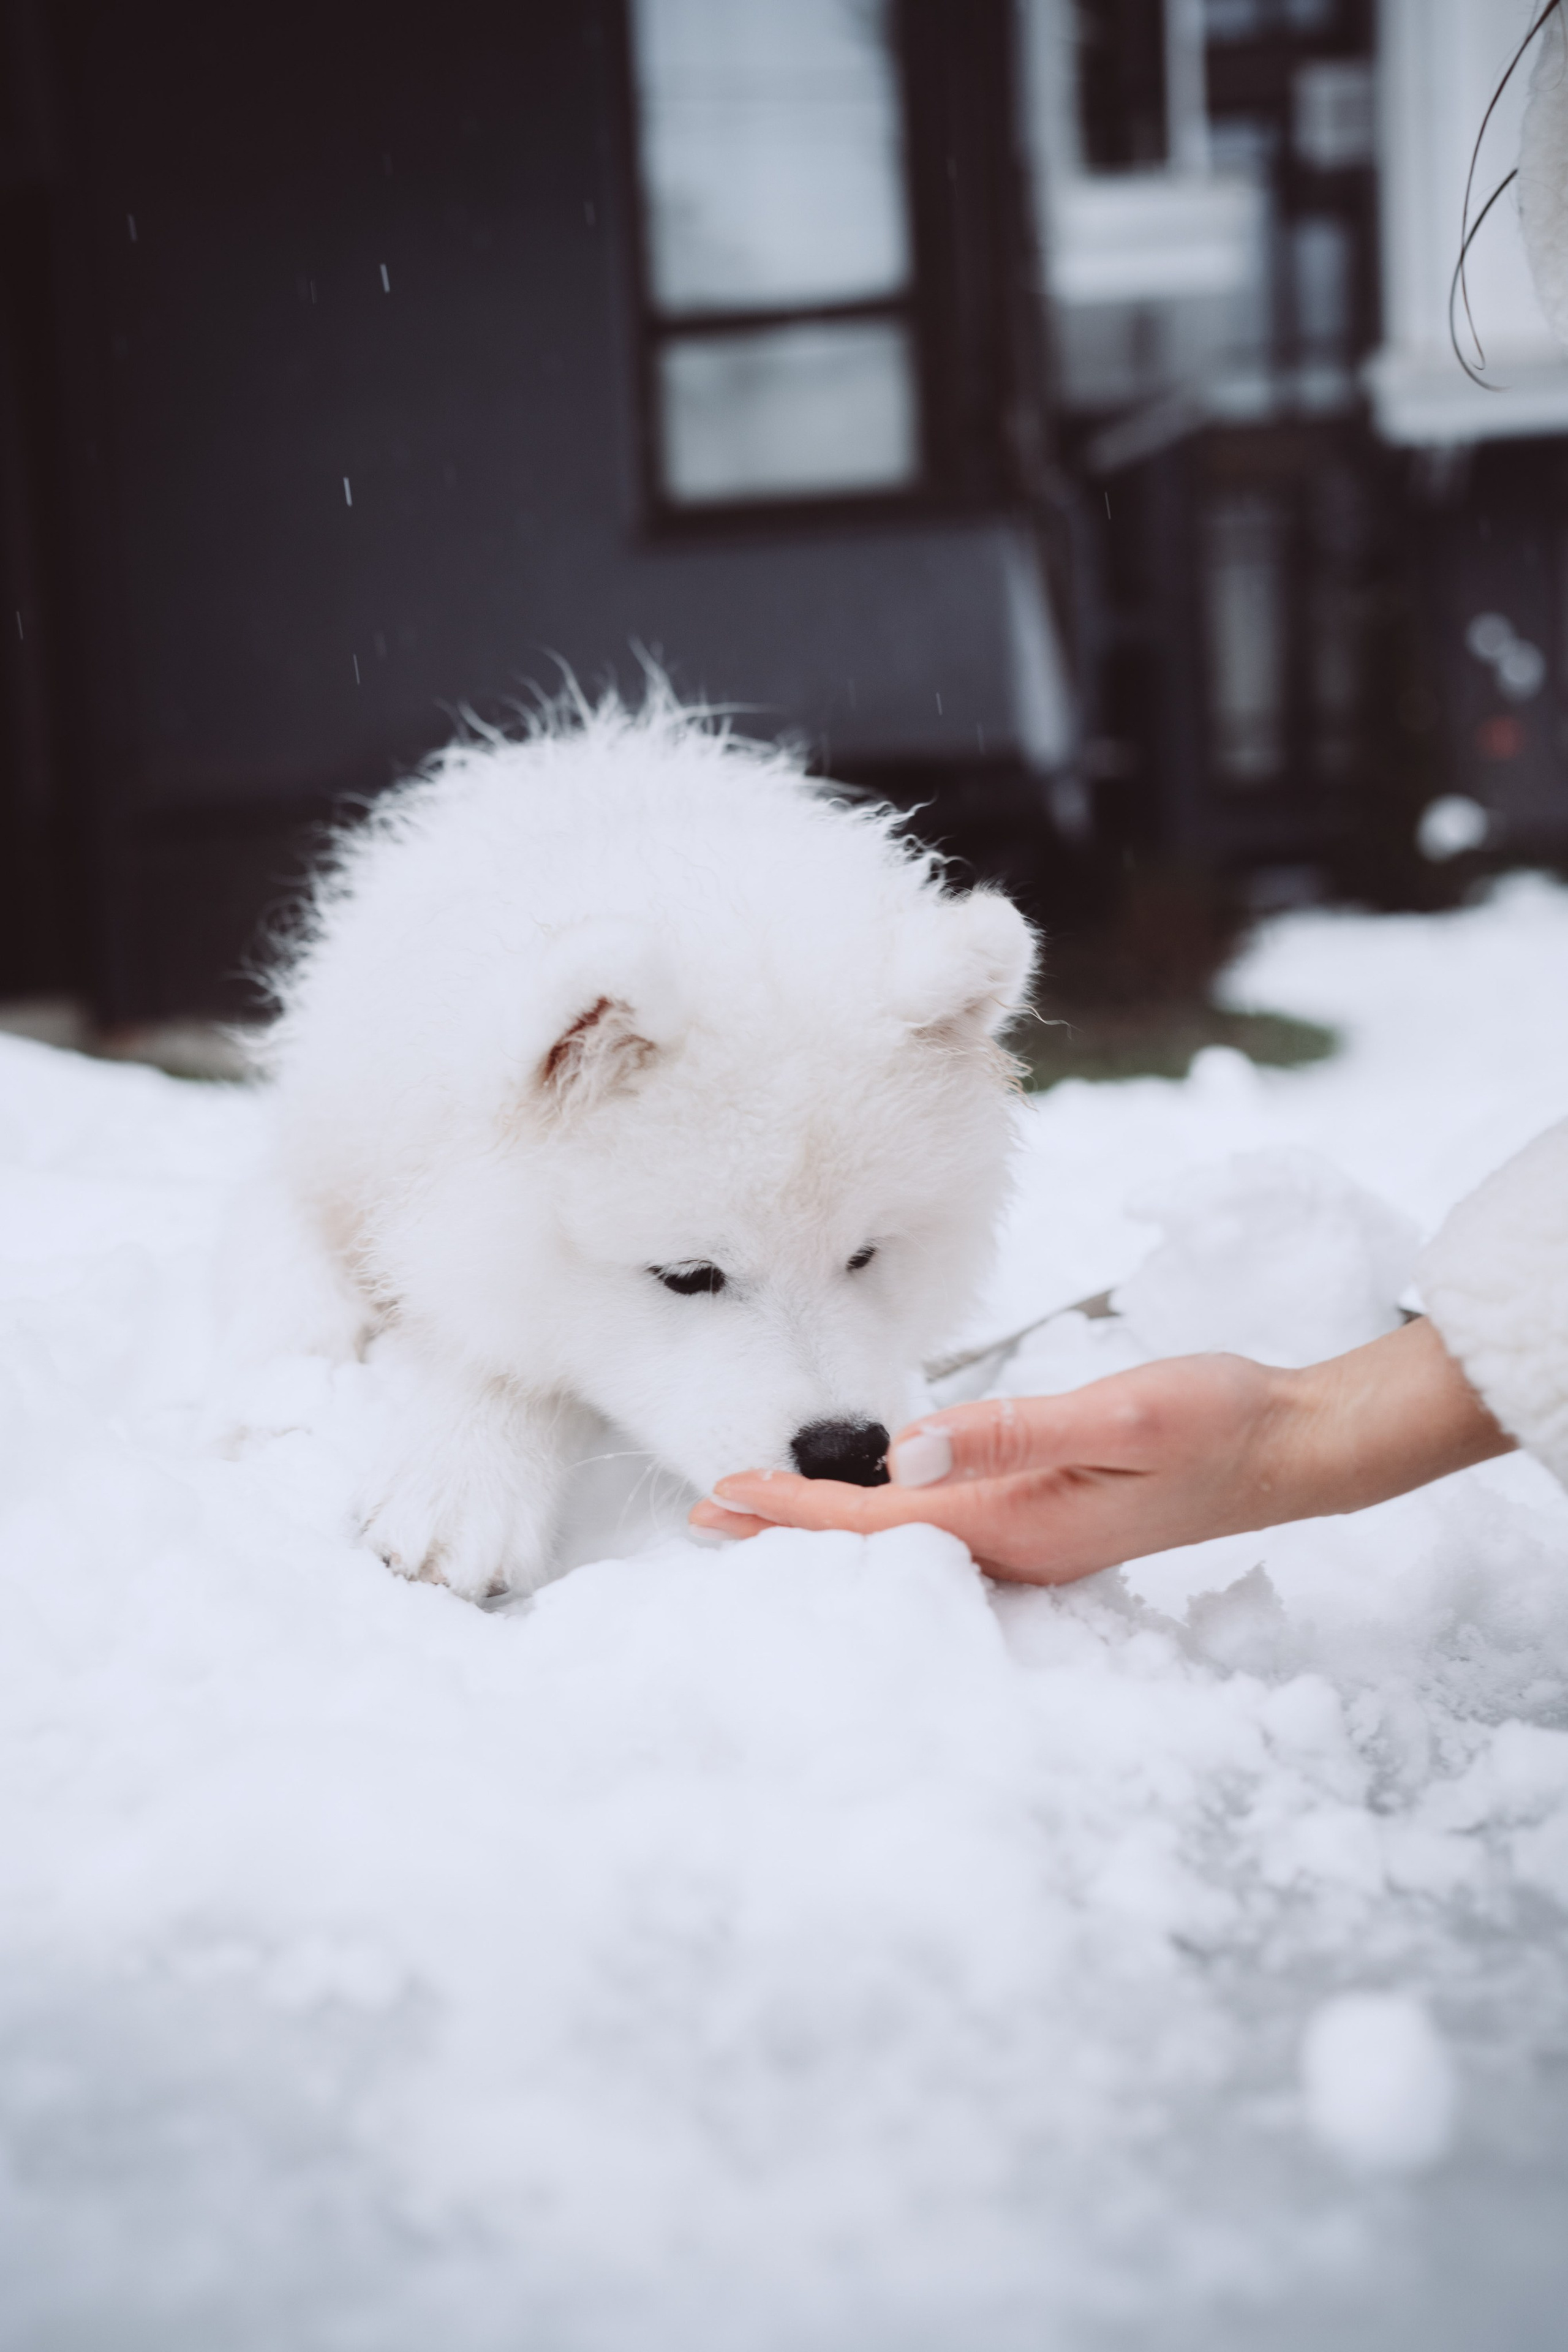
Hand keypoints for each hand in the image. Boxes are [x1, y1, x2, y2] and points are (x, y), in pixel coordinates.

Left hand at [688, 1319, 1513, 1584]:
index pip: (879, 1521)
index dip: (794, 1510)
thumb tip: (911, 1448)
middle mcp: (1017, 1546)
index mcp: (1019, 1525)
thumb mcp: (1123, 1411)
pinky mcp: (1050, 1522)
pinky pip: (945, 1530)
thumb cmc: (1217, 1419)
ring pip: (908, 1541)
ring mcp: (1035, 1541)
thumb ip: (1016, 1429)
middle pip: (879, 1543)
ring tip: (757, 1513)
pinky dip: (887, 1518)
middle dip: (790, 1531)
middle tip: (701, 1515)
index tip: (718, 1498)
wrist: (1292, 1446)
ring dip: (831, 1528)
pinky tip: (866, 1504)